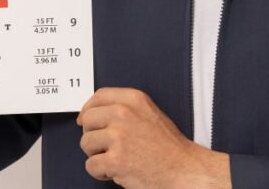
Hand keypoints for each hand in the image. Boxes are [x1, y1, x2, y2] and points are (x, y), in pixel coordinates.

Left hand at [77, 87, 229, 187]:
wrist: (184, 170)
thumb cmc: (169, 148)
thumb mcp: (149, 114)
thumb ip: (125, 108)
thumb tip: (95, 113)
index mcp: (134, 99)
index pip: (99, 96)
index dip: (88, 109)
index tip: (85, 119)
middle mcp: (124, 113)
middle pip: (87, 120)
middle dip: (93, 135)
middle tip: (107, 146)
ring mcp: (119, 136)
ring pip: (86, 143)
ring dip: (97, 155)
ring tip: (117, 159)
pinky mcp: (116, 159)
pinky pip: (91, 165)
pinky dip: (101, 172)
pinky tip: (117, 171)